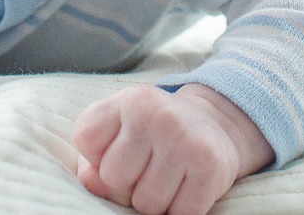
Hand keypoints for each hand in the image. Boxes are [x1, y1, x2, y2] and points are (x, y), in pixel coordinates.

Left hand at [73, 83, 274, 214]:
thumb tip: (88, 179)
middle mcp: (159, 115)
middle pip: (114, 178)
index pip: (87, 139)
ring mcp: (186, 141)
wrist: (216, 124)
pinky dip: (179, 209)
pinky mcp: (210, 168)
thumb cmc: (156, 131)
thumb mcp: (121, 125)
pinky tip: (186, 186)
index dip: (98, 152)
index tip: (120, 144)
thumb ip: (95, 153)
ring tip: (168, 176)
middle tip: (147, 166)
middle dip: (127, 182)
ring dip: (155, 199)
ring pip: (146, 204)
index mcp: (133, 100)